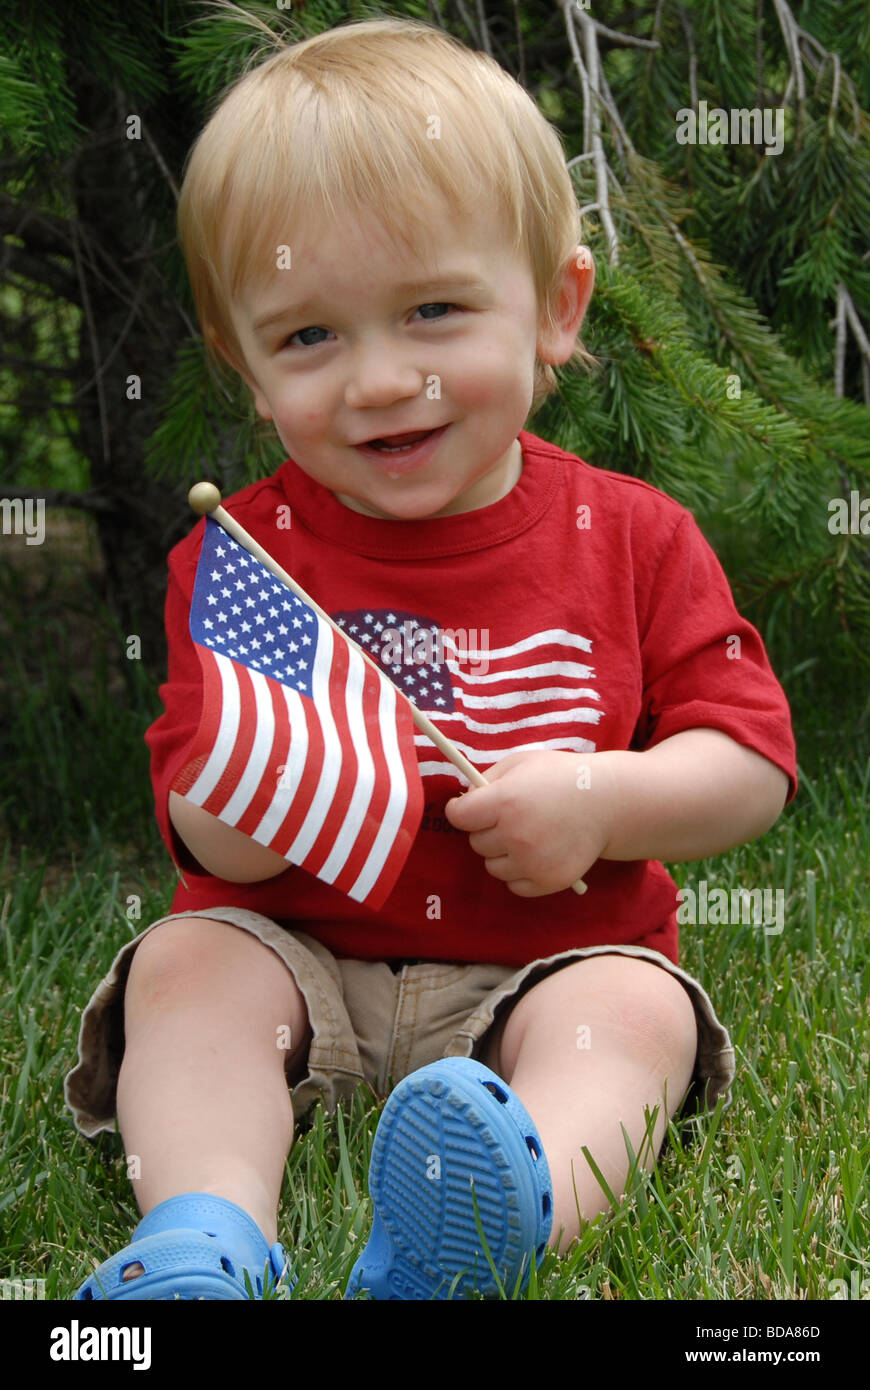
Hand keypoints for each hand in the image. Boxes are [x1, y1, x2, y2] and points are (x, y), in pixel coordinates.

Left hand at [444, 750, 618, 896]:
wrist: (608, 802)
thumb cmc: (560, 778)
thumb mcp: (520, 764)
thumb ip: (486, 781)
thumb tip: (462, 803)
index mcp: (505, 802)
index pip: (459, 816)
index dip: (461, 810)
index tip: (467, 808)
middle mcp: (515, 835)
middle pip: (475, 842)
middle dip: (486, 829)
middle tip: (510, 818)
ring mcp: (532, 862)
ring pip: (492, 866)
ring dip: (502, 853)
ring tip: (528, 835)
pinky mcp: (547, 882)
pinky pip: (514, 885)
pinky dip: (520, 873)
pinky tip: (537, 853)